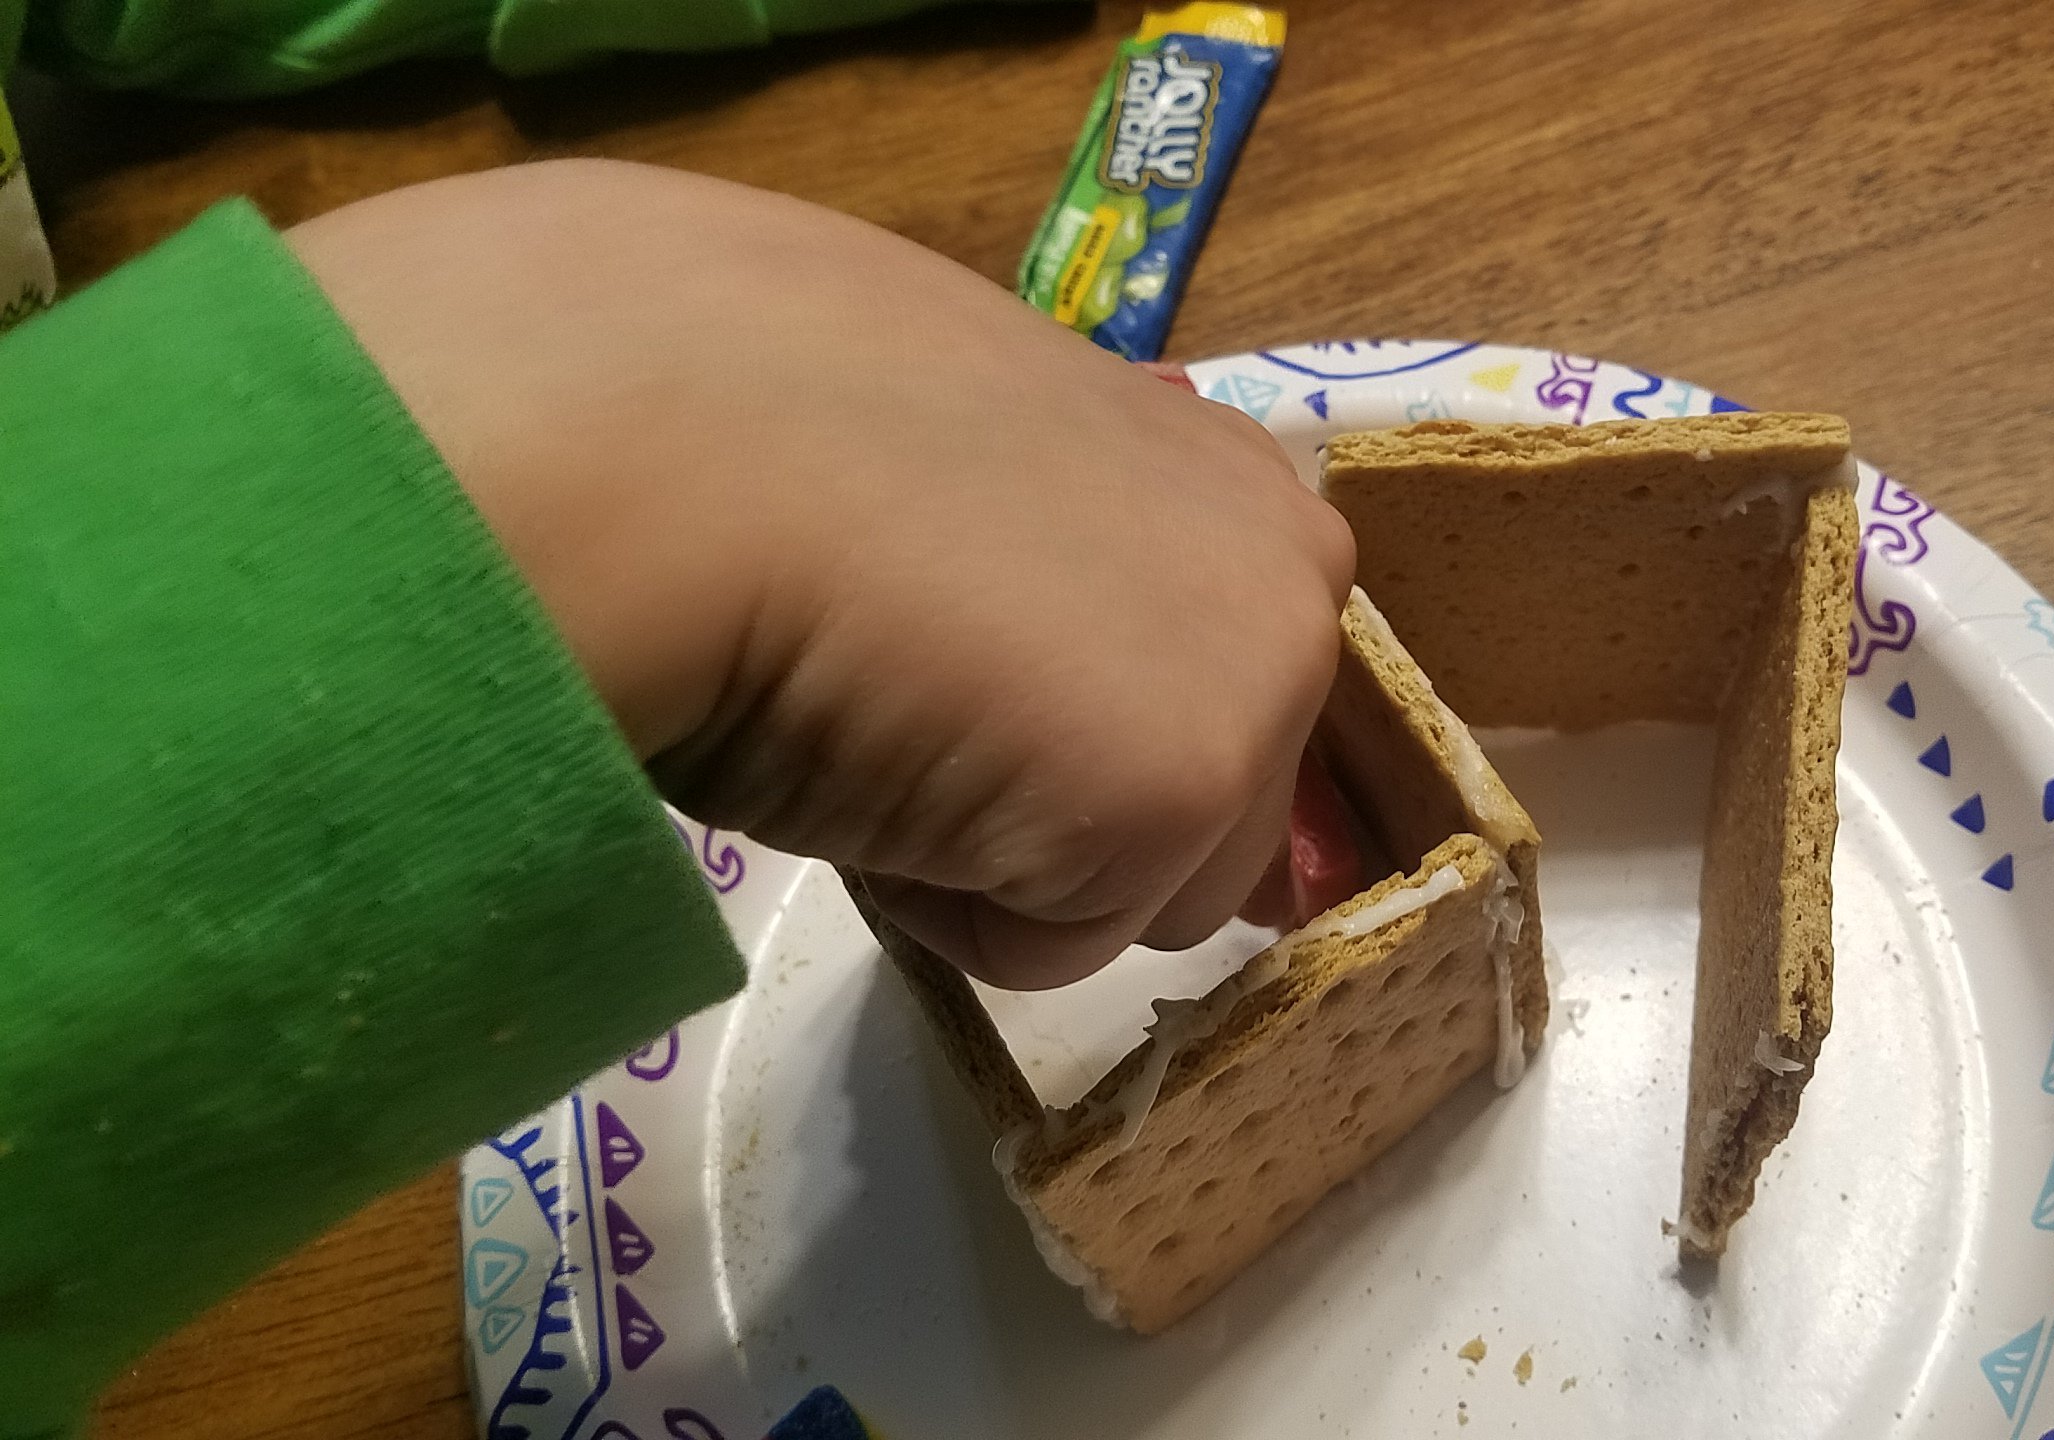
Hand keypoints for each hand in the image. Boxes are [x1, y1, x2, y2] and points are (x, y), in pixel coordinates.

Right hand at [287, 160, 1353, 990]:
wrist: (689, 442)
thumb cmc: (775, 414)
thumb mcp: (970, 463)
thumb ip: (1063, 559)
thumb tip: (1042, 666)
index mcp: (1237, 479)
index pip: (1215, 686)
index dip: (1084, 727)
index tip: (962, 683)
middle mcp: (1294, 577)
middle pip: (1205, 810)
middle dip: (1058, 802)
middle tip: (904, 699)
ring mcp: (1262, 692)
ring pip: (1140, 893)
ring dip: (1002, 858)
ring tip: (881, 721)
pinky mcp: (1190, 799)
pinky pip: (1052, 944)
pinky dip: (944, 906)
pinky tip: (872, 773)